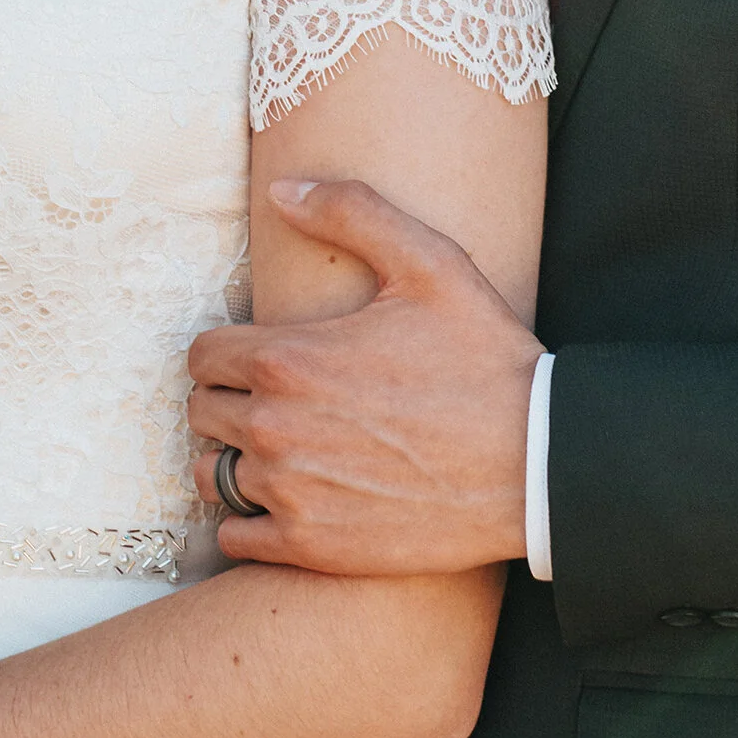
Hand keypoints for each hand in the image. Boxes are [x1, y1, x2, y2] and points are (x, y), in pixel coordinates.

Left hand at [188, 177, 538, 574]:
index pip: (201, 355)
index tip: (259, 355)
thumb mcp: (430, 265)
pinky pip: (234, 536)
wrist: (537, 463)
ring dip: (234, 460)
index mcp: (288, 359)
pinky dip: (250, 520)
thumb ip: (350, 212)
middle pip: (201, 411)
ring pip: (211, 474)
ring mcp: (288, 492)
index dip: (227, 350)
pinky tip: (290, 499)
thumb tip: (280, 191)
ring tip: (279, 450)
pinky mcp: (309, 546)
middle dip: (228, 399)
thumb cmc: (486, 360)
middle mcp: (274, 427)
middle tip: (275, 399)